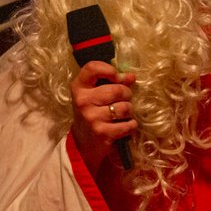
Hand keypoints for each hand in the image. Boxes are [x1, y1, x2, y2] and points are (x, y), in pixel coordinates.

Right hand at [70, 61, 136, 175]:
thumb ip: (112, 82)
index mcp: (79, 87)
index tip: (116, 76)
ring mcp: (92, 117)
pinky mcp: (102, 132)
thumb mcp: (95, 94)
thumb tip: (131, 76)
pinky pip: (128, 124)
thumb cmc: (92, 111)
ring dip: (129, 110)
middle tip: (125, 98)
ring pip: (124, 107)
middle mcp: (83, 100)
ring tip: (124, 112)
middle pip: (116, 90)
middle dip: (126, 94)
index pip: (92, 67)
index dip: (109, 69)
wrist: (83, 143)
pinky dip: (131, 125)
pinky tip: (126, 125)